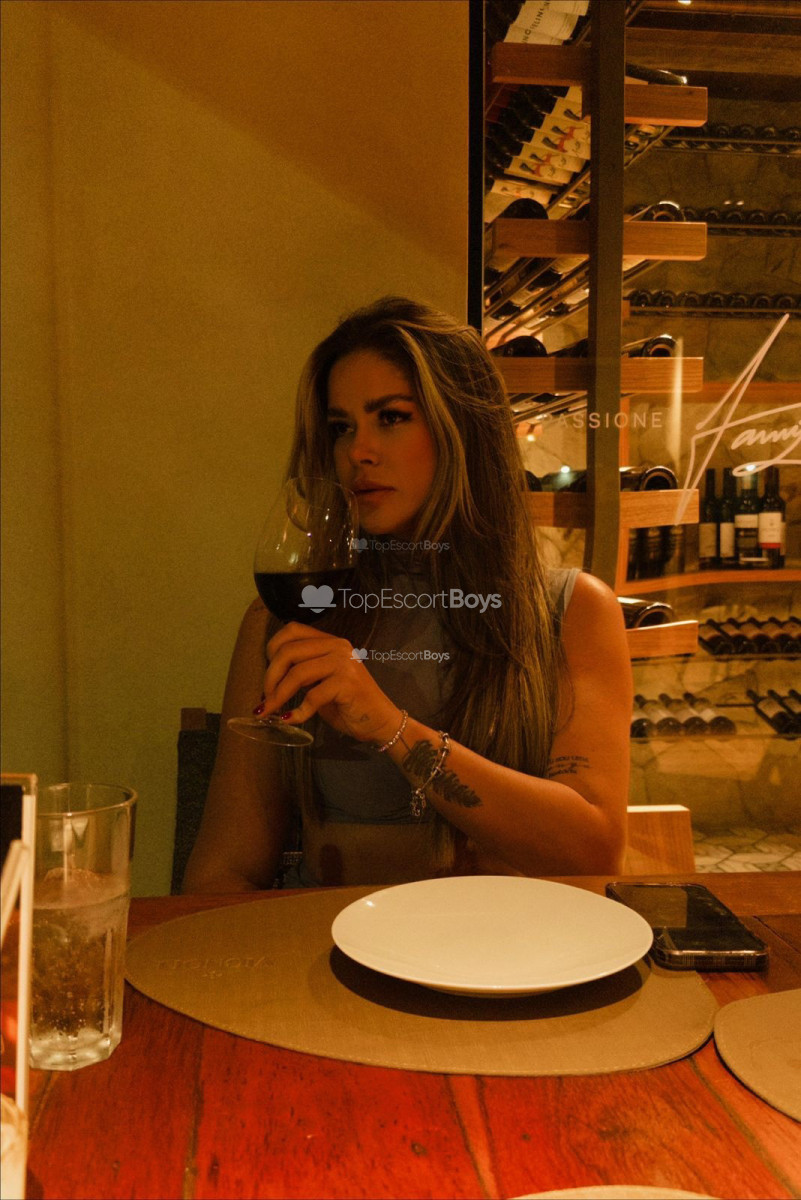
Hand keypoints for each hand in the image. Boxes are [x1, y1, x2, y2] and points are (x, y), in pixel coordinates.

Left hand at [259, 623, 400, 743]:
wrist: (380, 721)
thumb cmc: (348, 703)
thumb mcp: (322, 681)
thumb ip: (303, 671)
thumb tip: (270, 678)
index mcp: (330, 642)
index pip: (292, 630)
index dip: (273, 649)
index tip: (268, 674)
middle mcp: (338, 647)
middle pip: (289, 651)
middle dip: (270, 676)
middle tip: (265, 698)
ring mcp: (344, 663)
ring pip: (297, 673)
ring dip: (278, 695)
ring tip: (270, 710)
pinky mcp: (348, 683)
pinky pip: (312, 696)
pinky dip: (297, 711)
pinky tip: (291, 719)